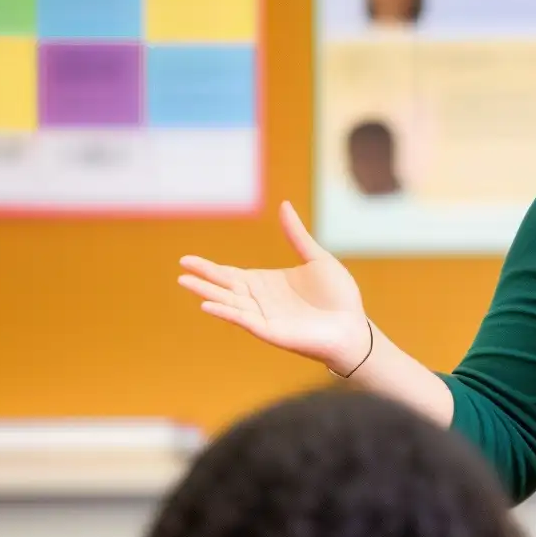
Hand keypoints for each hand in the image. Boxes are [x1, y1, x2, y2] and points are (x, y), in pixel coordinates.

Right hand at [178, 202, 370, 372]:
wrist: (354, 327)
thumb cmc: (338, 296)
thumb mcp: (316, 258)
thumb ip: (297, 235)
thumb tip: (284, 205)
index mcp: (266, 283)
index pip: (231, 274)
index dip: (210, 267)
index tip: (186, 259)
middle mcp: (260, 300)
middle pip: (225, 286)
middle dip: (203, 277)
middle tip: (181, 268)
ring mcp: (264, 316)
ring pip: (229, 302)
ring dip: (207, 293)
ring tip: (185, 282)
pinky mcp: (271, 331)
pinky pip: (244, 320)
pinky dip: (226, 313)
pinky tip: (207, 305)